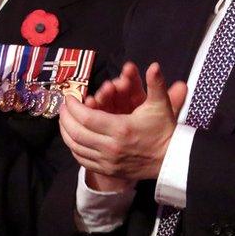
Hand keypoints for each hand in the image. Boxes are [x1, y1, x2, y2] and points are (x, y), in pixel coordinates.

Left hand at [59, 62, 186, 181]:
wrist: (171, 160)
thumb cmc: (163, 130)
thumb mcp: (161, 105)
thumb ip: (156, 84)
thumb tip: (154, 65)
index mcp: (121, 129)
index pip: (87, 118)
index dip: (74, 106)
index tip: (69, 97)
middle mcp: (111, 147)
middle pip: (77, 133)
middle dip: (65, 118)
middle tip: (63, 106)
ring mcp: (108, 162)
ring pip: (76, 148)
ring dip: (65, 132)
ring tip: (64, 119)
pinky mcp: (107, 170)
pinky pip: (82, 160)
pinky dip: (73, 148)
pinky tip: (72, 137)